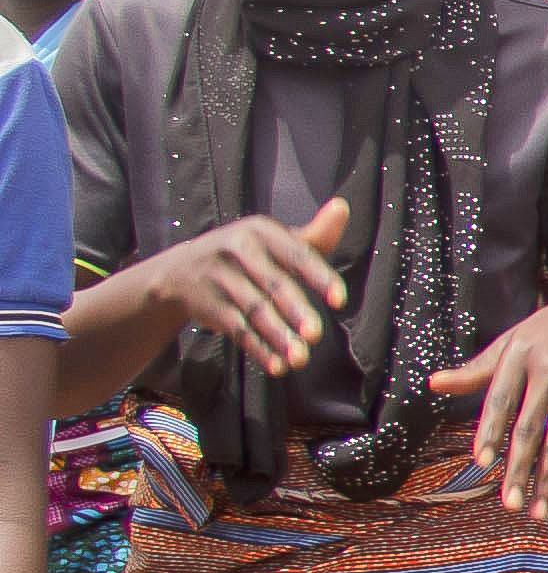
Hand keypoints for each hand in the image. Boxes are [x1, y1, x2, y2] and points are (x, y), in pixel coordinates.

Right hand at [156, 198, 351, 377]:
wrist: (180, 271)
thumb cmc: (247, 254)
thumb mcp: (275, 240)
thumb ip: (313, 235)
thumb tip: (343, 207)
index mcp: (261, 231)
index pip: (296, 254)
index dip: (319, 277)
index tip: (339, 300)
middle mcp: (237, 250)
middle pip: (273, 285)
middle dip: (295, 311)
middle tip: (315, 335)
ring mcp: (218, 278)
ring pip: (254, 310)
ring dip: (278, 336)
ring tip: (300, 359)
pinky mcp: (206, 305)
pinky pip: (237, 329)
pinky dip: (258, 348)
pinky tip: (277, 365)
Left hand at [428, 289, 547, 521]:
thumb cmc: (547, 332)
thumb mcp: (512, 340)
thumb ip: (477, 369)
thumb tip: (433, 383)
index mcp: (521, 355)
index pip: (502, 398)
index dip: (492, 430)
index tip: (481, 463)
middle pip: (532, 428)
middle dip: (520, 468)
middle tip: (510, 505)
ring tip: (539, 513)